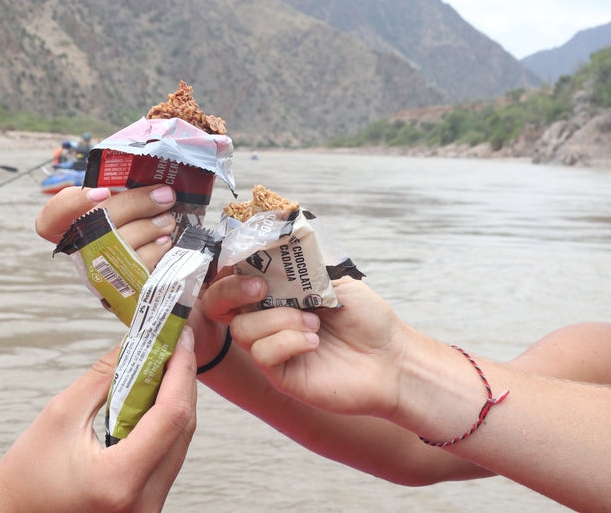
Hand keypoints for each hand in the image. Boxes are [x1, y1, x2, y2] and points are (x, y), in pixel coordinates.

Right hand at [0, 328, 196, 512]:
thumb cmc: (25, 479)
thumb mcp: (61, 415)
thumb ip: (104, 376)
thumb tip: (136, 341)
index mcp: (120, 480)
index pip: (172, 415)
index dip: (181, 370)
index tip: (180, 338)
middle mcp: (143, 503)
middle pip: (183, 428)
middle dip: (182, 379)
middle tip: (175, 343)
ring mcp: (147, 510)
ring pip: (179, 443)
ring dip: (175, 401)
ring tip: (164, 364)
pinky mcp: (145, 507)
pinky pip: (167, 458)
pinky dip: (164, 425)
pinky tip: (155, 399)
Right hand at [36, 186, 231, 366]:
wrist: (147, 273)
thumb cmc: (129, 226)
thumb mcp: (117, 207)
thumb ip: (121, 190)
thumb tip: (148, 172)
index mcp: (68, 229)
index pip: (49, 220)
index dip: (72, 204)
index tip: (103, 192)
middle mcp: (79, 254)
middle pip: (96, 227)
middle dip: (135, 205)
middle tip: (165, 194)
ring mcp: (100, 276)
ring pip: (121, 250)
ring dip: (150, 229)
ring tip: (169, 218)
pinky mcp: (124, 293)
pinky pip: (140, 273)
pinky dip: (157, 253)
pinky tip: (167, 241)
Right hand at [203, 275, 405, 416]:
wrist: (391, 357)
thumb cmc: (365, 316)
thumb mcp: (331, 277)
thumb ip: (299, 261)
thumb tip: (272, 234)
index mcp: (276, 292)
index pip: (234, 277)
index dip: (229, 267)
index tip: (248, 260)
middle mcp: (268, 318)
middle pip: (220, 305)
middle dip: (231, 290)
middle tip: (261, 286)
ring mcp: (272, 347)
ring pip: (242, 329)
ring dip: (278, 319)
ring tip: (313, 322)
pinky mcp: (281, 375)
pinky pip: (262, 354)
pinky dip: (287, 341)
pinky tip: (314, 342)